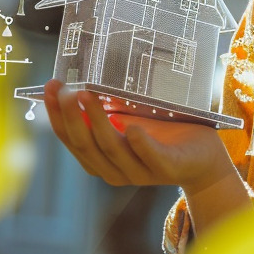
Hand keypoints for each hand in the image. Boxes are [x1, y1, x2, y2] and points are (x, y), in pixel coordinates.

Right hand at [42, 79, 232, 194]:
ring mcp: (142, 171)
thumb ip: (105, 113)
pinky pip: (152, 157)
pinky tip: (132, 128)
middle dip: (71, 116)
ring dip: (98, 122)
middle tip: (63, 89)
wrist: (203, 158)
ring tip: (87, 95)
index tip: (49, 88)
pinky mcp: (169, 168)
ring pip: (113, 149)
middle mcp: (116, 170)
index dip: (57, 116)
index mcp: (102, 160)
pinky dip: (140, 144)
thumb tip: (79, 81)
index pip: (72, 139)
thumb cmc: (162, 134)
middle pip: (86, 145)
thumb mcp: (128, 121)